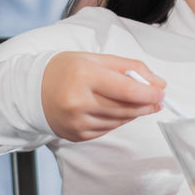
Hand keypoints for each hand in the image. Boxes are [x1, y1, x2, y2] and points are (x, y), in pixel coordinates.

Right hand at [41, 52, 165, 141]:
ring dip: (135, 113)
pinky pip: (108, 129)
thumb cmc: (67, 70)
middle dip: (146, 105)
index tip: (161, 92)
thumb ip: (129, 68)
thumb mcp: (96, 59)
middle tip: (157, 99)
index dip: (149, 94)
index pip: (127, 90)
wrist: (33, 91)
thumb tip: (158, 83)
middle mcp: (78, 101)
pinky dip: (118, 121)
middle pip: (125, 108)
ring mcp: (77, 122)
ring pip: (119, 121)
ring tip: (141, 104)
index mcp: (84, 75)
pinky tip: (118, 111)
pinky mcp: (76, 136)